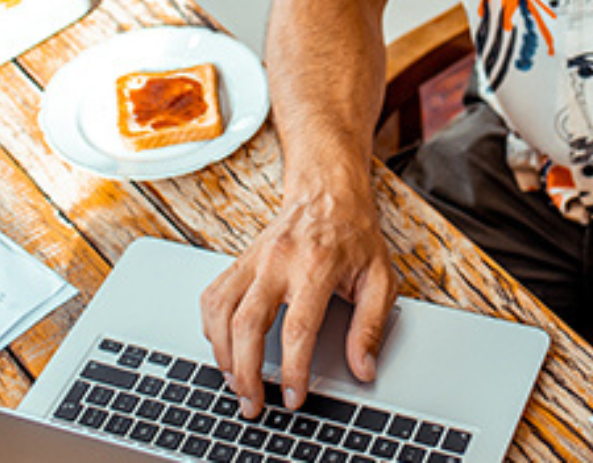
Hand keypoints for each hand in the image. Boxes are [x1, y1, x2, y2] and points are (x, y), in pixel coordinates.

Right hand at [200, 171, 397, 419]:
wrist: (329, 191)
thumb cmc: (355, 233)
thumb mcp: (380, 276)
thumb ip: (371, 325)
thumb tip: (364, 367)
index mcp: (318, 264)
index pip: (298, 328)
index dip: (293, 369)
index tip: (294, 396)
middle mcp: (280, 260)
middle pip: (248, 323)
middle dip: (246, 372)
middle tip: (254, 401)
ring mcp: (255, 257)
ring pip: (222, 311)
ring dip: (224, 354)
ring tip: (238, 381)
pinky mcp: (241, 258)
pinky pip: (213, 296)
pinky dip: (212, 327)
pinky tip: (226, 346)